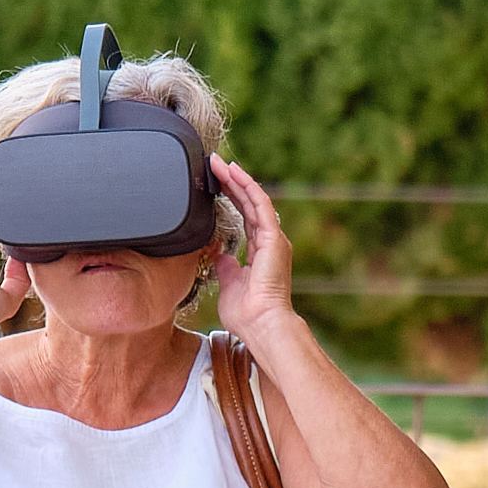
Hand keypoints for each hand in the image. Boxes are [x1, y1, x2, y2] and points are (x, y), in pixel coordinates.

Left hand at [206, 160, 299, 343]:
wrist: (261, 324)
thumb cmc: (246, 313)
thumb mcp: (230, 285)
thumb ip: (227, 268)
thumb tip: (220, 256)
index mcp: (260, 251)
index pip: (245, 216)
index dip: (231, 197)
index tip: (215, 183)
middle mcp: (269, 241)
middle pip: (248, 203)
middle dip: (232, 182)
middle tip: (214, 164)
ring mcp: (273, 239)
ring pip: (254, 200)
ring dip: (237, 180)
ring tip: (220, 163)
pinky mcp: (273, 238)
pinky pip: (260, 206)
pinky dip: (248, 188)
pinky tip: (236, 174)